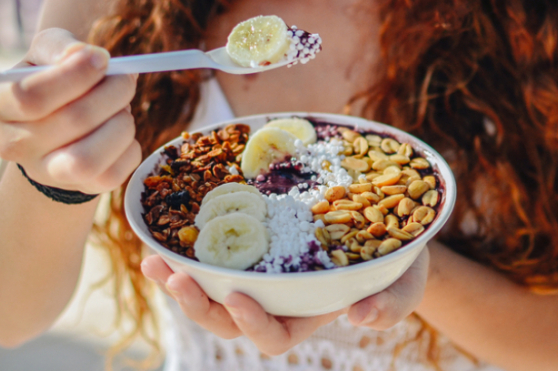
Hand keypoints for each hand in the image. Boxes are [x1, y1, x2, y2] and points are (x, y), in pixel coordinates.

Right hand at [0, 28, 140, 193]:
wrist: (58, 128)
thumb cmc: (53, 80)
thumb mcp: (46, 53)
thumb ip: (60, 46)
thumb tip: (87, 56)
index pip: (31, 96)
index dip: (76, 75)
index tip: (102, 58)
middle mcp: (13, 143)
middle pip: (73, 120)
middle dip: (113, 92)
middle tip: (126, 79)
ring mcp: (44, 172)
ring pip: (88, 159)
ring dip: (121, 125)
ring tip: (122, 109)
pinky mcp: (79, 188)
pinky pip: (113, 175)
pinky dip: (129, 148)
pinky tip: (120, 132)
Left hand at [141, 246, 429, 354]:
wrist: (388, 221)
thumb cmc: (398, 262)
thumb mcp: (404, 284)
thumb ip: (390, 305)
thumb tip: (361, 319)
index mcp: (306, 317)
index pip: (272, 336)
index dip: (252, 324)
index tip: (240, 297)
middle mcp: (274, 300)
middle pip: (227, 317)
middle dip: (198, 305)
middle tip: (176, 279)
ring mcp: (258, 271)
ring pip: (210, 288)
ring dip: (178, 278)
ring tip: (154, 260)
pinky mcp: (249, 242)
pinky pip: (211, 251)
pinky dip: (187, 245)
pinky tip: (165, 230)